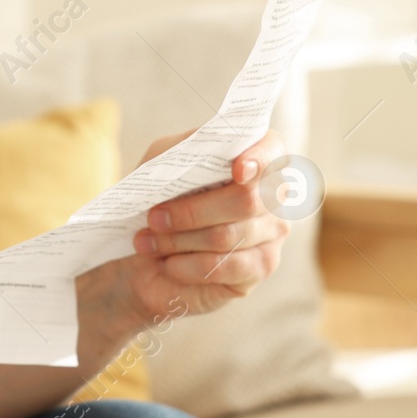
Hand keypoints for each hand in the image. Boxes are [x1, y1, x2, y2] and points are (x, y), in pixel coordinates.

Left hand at [120, 128, 291, 323]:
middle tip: (154, 218)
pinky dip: (189, 266)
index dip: (260, 158)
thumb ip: (181, 153)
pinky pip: (229, 267)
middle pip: (246, 201)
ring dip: (179, 241)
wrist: (143, 248)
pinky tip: (168, 264)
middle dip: (191, 212)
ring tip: (147, 242)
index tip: (237, 170)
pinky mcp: (262, 266)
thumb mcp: (159, 165)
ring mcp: (273, 231)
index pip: (272, 149)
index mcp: (251, 156)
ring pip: (229, 236)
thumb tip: (199, 151)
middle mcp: (273, 192)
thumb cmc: (158, 197)